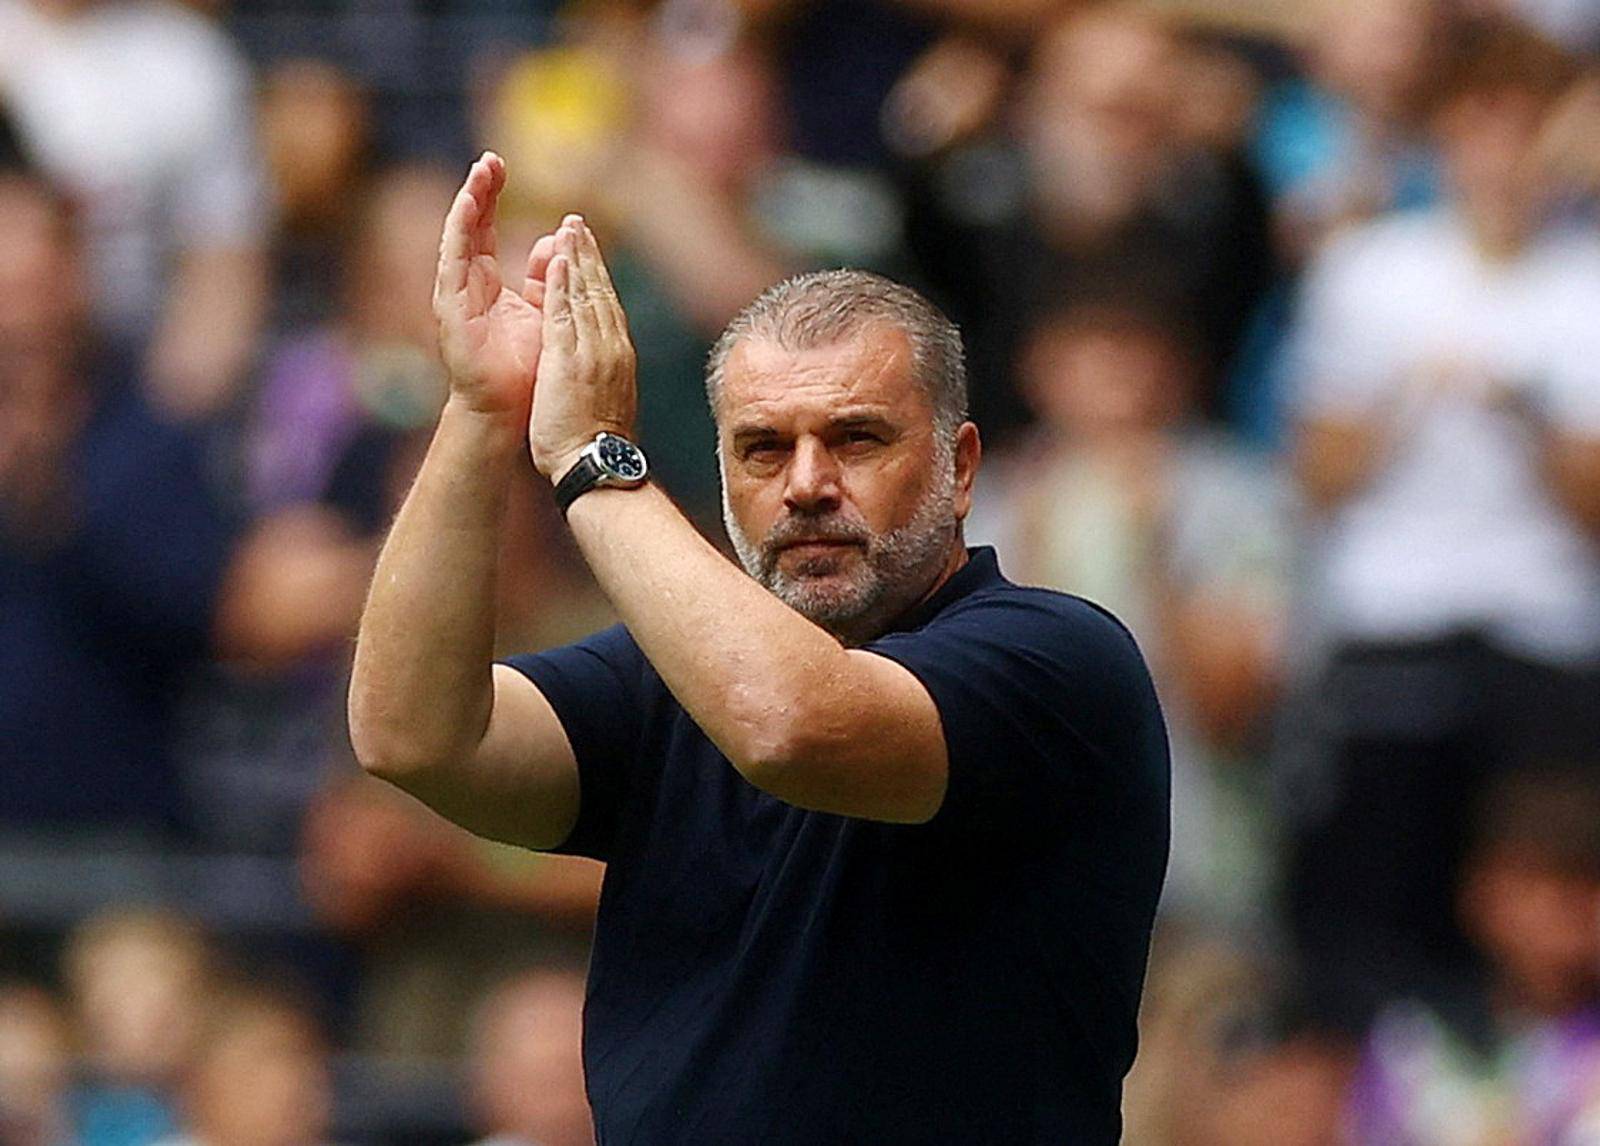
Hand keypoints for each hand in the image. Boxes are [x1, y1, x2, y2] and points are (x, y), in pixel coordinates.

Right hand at [433, 152, 555, 420]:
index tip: (502, 165)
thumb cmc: (528, 368)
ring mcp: (456, 296)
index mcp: (488, 283)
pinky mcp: (451, 309)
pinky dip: (460, 232)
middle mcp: (467, 285)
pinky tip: (468, 206)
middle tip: (491, 158)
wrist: (513, 411)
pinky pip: (453, 262)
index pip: (486, 228)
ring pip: (459, 238)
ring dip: (469, 203)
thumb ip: (546, 277)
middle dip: (480, 190)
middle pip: (470, 226)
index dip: (492, 196)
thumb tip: (553, 243)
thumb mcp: (543, 311)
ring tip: (480, 173)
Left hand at [529, 215, 637, 478]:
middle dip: (588, 256)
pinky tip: (555, 260)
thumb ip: (602, 373)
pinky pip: (564, 313)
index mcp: (617, 356)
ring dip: (576, 258)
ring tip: (567, 227)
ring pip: (584, 295)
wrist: (597, 466)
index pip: (607, 306)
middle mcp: (610, 347)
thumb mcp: (606, 400)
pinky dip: (560, 284)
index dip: (597, 274)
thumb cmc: (597, 444)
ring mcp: (592, 351)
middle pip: (599, 292)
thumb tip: (601, 366)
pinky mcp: (570, 360)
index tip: (587, 250)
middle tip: (576, 223)